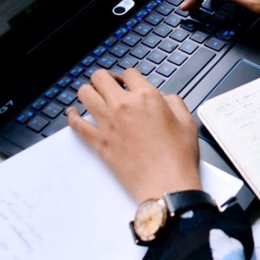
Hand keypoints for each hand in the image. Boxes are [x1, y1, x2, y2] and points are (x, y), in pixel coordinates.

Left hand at [67, 69, 200, 202]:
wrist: (166, 185)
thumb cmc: (178, 158)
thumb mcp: (187, 122)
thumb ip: (174, 102)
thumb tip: (163, 98)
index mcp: (147, 97)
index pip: (130, 73)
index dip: (129, 77)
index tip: (129, 83)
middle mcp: (124, 106)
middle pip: (100, 77)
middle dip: (105, 79)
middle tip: (109, 87)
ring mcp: (108, 123)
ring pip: (84, 93)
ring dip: (88, 92)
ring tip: (93, 97)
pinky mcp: (98, 142)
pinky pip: (76, 123)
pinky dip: (72, 116)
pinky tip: (74, 114)